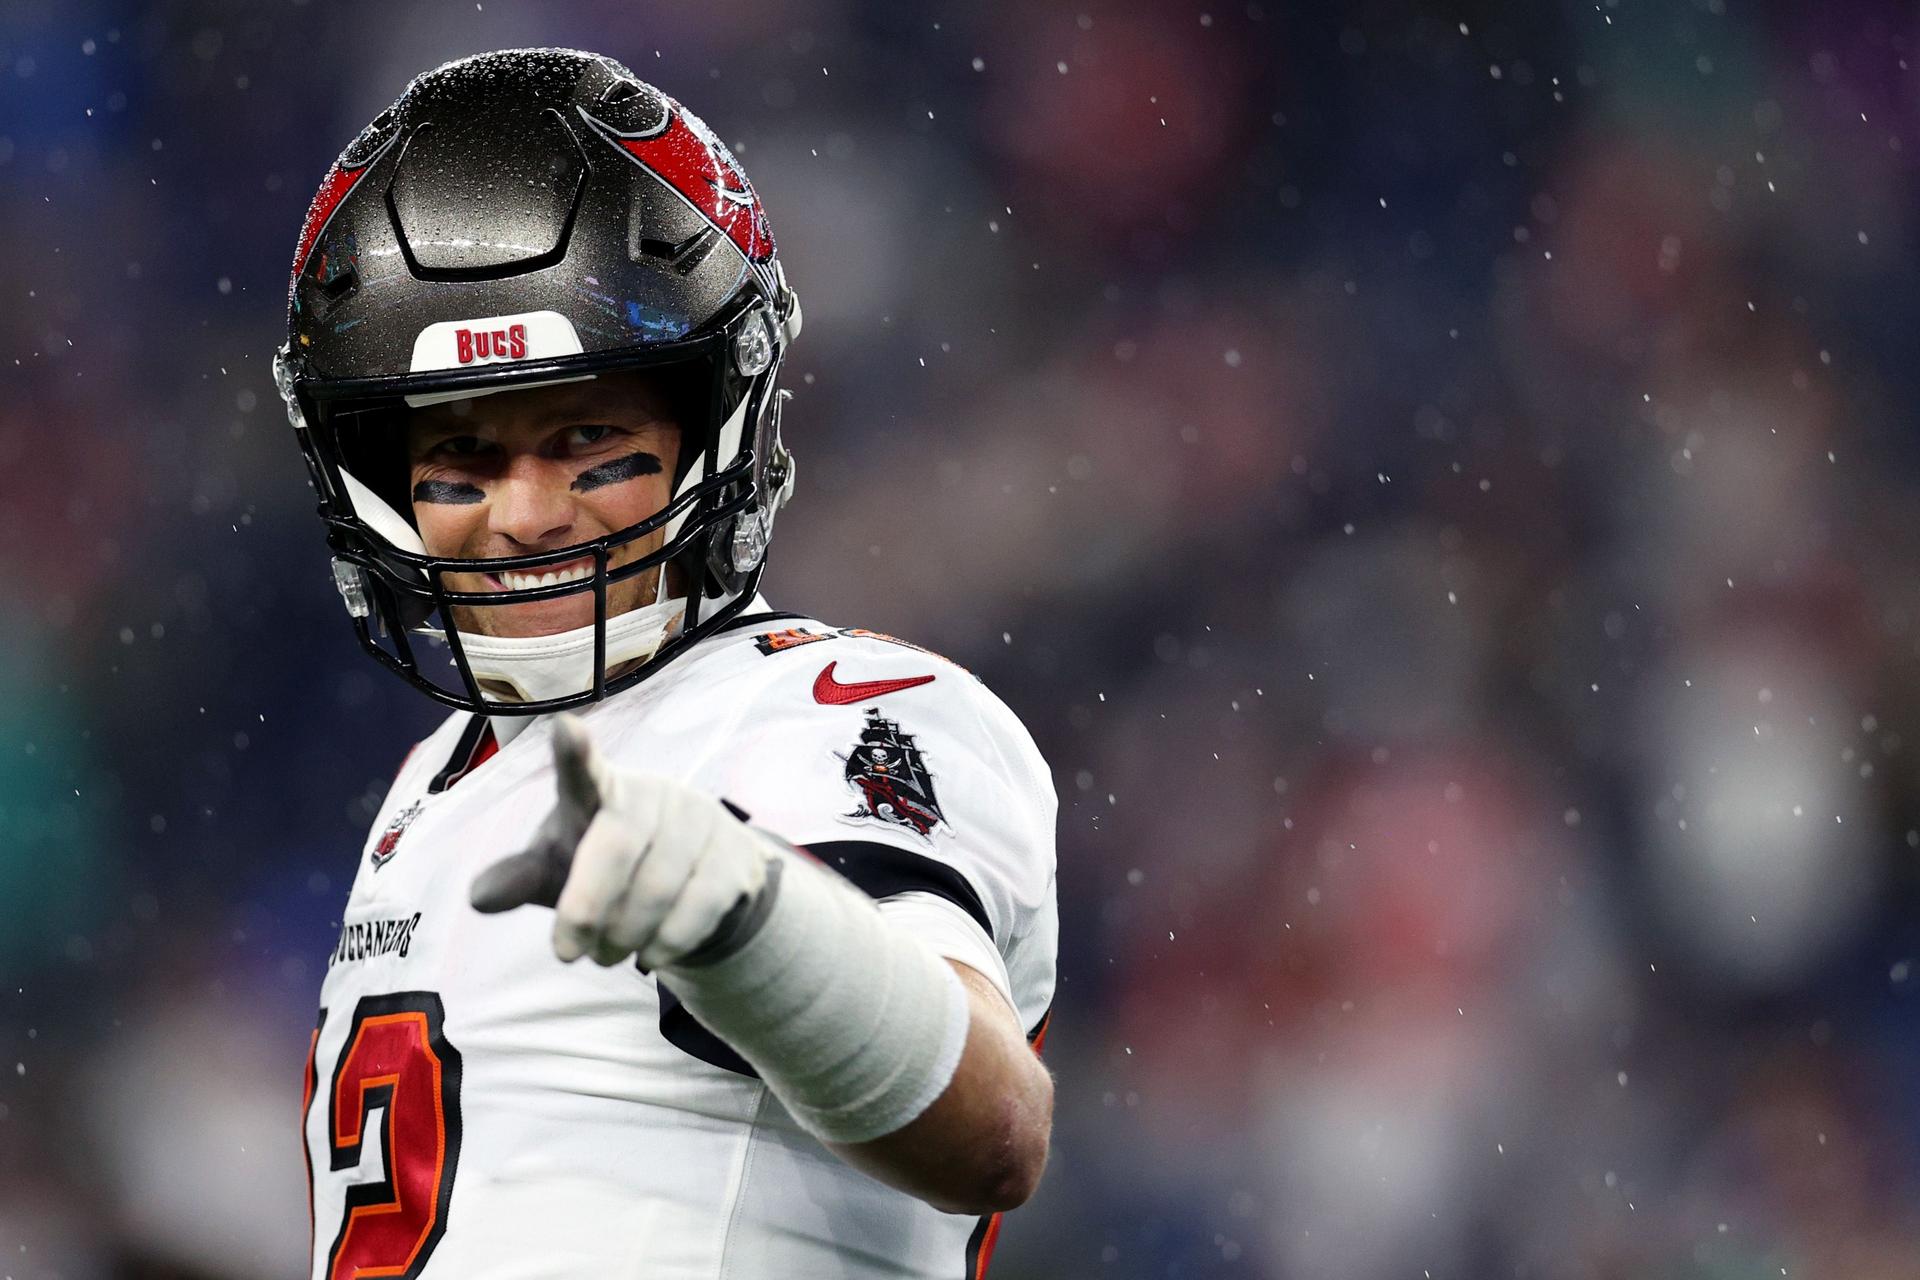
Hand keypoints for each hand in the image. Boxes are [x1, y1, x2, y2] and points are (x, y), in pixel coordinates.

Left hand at [470, 714, 769, 968]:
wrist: (693, 879)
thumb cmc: (605, 865)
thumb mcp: (559, 869)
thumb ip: (521, 878)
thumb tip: (477, 897)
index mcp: (599, 790)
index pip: (583, 770)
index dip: (574, 753)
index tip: (565, 729)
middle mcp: (654, 793)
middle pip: (615, 847)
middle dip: (587, 909)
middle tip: (567, 954)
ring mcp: (701, 820)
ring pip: (658, 888)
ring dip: (625, 936)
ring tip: (608, 954)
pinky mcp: (735, 855)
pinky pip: (699, 909)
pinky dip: (667, 944)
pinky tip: (651, 954)